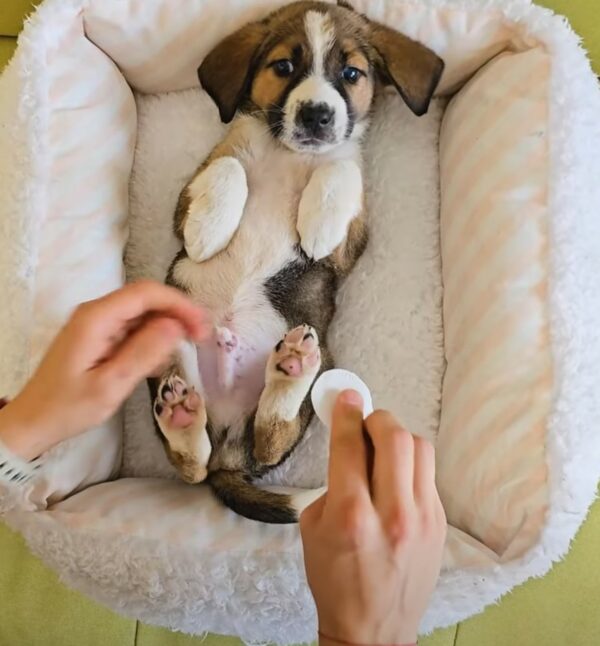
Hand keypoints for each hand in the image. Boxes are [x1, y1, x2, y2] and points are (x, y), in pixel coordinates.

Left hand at [0, 281, 208, 459]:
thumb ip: (143, 353)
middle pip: (146, 299)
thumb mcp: (110, 385)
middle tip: (200, 339)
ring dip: (166, 329)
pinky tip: (155, 364)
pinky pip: (133, 328)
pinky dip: (151, 340)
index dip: (179, 304)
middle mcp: (96, 312)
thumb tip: (176, 326)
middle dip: (177, 315)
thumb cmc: (69, 407)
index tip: (202, 326)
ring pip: (142, 313)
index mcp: (96, 318)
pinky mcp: (100, 336)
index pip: (146, 293)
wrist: (34, 422)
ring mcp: (97, 323)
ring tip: (177, 357)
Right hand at [300, 391, 445, 644]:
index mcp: (351, 516)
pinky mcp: (439, 524)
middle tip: (365, 423)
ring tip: (382, 451)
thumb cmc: (334, 578)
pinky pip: (428, 474)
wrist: (373, 629)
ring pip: (420, 449)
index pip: (351, 446)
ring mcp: (422, 519)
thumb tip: (350, 445)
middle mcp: (391, 514)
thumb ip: (332, 481)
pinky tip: (396, 479)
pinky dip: (410, 465)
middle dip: (377, 418)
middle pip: (395, 437)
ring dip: (398, 438)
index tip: (347, 398)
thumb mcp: (313, 528)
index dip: (347, 414)